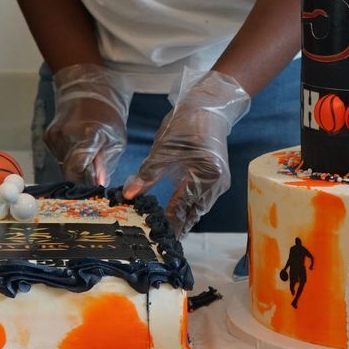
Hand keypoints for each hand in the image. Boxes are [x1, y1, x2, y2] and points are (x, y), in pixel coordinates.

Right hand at [46, 63, 130, 185]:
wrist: (87, 90)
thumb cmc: (107, 116)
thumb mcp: (116, 140)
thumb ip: (105, 164)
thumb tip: (98, 184)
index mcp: (87, 134)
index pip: (77, 169)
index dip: (84, 182)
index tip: (93, 187)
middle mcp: (65, 134)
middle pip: (68, 171)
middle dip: (81, 177)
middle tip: (94, 174)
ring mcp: (54, 135)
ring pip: (63, 165)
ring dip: (75, 166)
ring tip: (88, 152)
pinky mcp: (48, 136)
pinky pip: (58, 157)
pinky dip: (69, 157)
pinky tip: (77, 145)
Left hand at [122, 70, 251, 233]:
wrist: (209, 106)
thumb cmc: (187, 123)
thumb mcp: (164, 148)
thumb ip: (148, 174)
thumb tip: (129, 195)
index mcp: (207, 175)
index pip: (182, 207)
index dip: (166, 223)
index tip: (151, 237)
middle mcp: (217, 184)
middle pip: (192, 214)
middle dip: (174, 227)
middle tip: (153, 241)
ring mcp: (218, 183)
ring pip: (197, 210)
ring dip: (180, 220)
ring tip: (160, 233)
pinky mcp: (215, 180)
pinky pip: (199, 201)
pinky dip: (185, 209)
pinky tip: (171, 216)